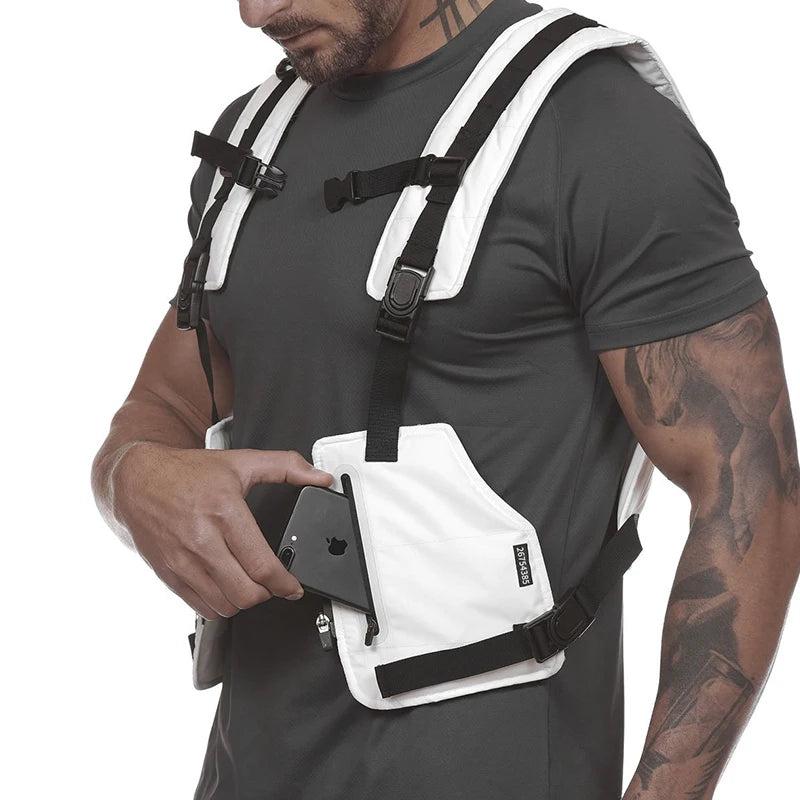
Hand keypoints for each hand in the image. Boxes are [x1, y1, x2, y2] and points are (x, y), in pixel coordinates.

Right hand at [113, 443, 332, 618]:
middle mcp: (202, 539)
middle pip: (245, 593)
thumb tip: (320, 477)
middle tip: (271, 584)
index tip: (294, 587)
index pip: (262, 565)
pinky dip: (219, 605)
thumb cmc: (189, 472)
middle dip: (266, 594)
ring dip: (243, 601)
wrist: (136, 479)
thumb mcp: (242, 462)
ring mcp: (182, 560)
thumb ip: (286, 466)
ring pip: (224, 605)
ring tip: (249, 584)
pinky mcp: (168, 574)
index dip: (285, 584)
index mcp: (225, 512)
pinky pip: (200, 608)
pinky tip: (225, 588)